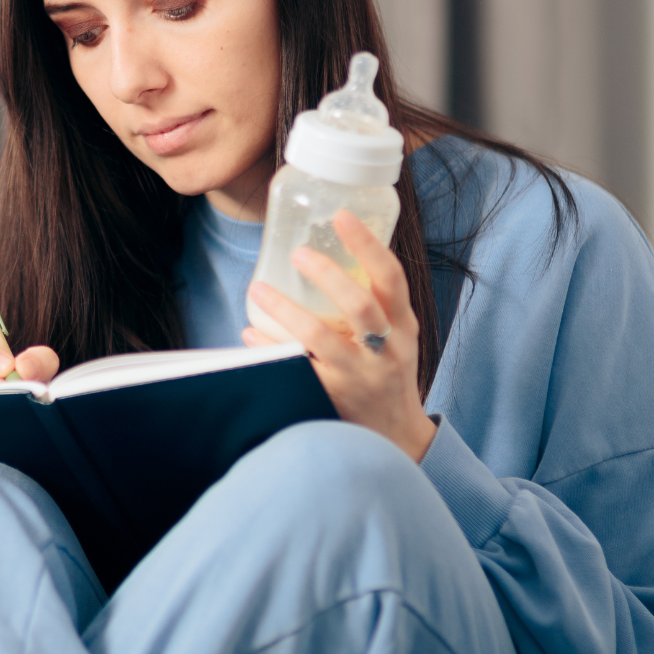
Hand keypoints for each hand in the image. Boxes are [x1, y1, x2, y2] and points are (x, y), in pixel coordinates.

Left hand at [243, 209, 437, 461]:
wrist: (395, 437)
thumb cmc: (388, 373)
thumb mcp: (396, 337)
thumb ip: (374, 302)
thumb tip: (330, 252)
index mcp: (403, 326)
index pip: (392, 278)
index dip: (368, 245)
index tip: (342, 216)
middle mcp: (385, 350)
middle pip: (358, 305)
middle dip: (326, 274)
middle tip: (296, 251)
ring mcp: (358, 376)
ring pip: (318, 337)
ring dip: (283, 309)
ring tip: (257, 288)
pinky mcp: (332, 397)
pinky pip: (296, 368)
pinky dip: (269, 348)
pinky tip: (250, 332)